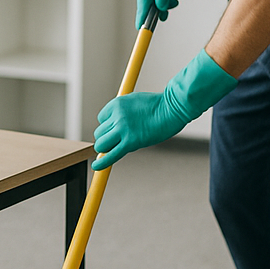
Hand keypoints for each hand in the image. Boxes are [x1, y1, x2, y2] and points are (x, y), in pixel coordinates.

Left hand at [91, 49, 237, 170]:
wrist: (173, 109)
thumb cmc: (159, 106)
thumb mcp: (134, 102)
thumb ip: (122, 112)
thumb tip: (114, 127)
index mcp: (117, 103)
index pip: (101, 118)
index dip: (109, 126)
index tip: (117, 129)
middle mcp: (117, 115)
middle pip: (99, 132)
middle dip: (107, 138)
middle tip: (118, 140)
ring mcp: (123, 128)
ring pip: (101, 144)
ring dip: (106, 148)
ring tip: (116, 148)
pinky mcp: (130, 141)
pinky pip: (111, 155)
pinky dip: (102, 162)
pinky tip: (96, 166)